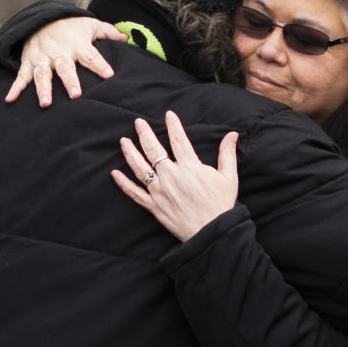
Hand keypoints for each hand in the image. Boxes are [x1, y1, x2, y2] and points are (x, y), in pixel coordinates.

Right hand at [6, 17, 127, 106]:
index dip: (100, 65)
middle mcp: (59, 52)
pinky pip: (21, 76)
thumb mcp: (91, 24)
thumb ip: (109, 32)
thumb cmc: (72, 26)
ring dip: (43, 89)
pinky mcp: (28, 62)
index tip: (109, 75)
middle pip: (65, 67)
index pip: (91, 56)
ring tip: (46, 104)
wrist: (42, 18)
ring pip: (42, 74)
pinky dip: (15, 87)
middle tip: (76, 95)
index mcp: (77, 44)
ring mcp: (42, 57)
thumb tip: (126, 39)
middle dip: (70, 81)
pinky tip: (10, 99)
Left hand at [111, 110, 239, 241]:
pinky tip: (115, 174)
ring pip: (140, 168)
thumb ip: (227, 154)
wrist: (211, 231)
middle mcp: (171, 176)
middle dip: (144, 134)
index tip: (168, 114)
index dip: (173, 125)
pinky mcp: (154, 206)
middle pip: (154, 150)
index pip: (179, 140)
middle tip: (138, 122)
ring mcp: (160, 191)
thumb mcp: (229, 177)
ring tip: (123, 141)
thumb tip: (232, 134)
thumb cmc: (221, 204)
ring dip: (130, 153)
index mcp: (190, 167)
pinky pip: (134, 193)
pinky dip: (123, 183)